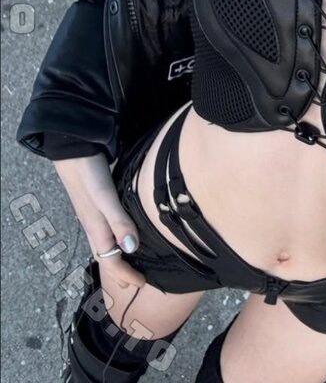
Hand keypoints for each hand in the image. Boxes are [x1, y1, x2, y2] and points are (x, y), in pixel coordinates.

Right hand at [53, 153, 145, 289]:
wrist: (73, 150)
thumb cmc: (90, 173)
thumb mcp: (106, 197)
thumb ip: (119, 221)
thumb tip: (131, 249)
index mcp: (95, 228)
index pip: (110, 261)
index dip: (126, 275)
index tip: (142, 284)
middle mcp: (93, 225)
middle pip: (105, 256)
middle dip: (119, 272)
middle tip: (133, 282)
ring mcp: (92, 215)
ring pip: (103, 244)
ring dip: (115, 257)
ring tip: (127, 262)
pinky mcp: (95, 203)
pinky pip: (103, 230)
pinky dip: (113, 239)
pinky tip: (120, 231)